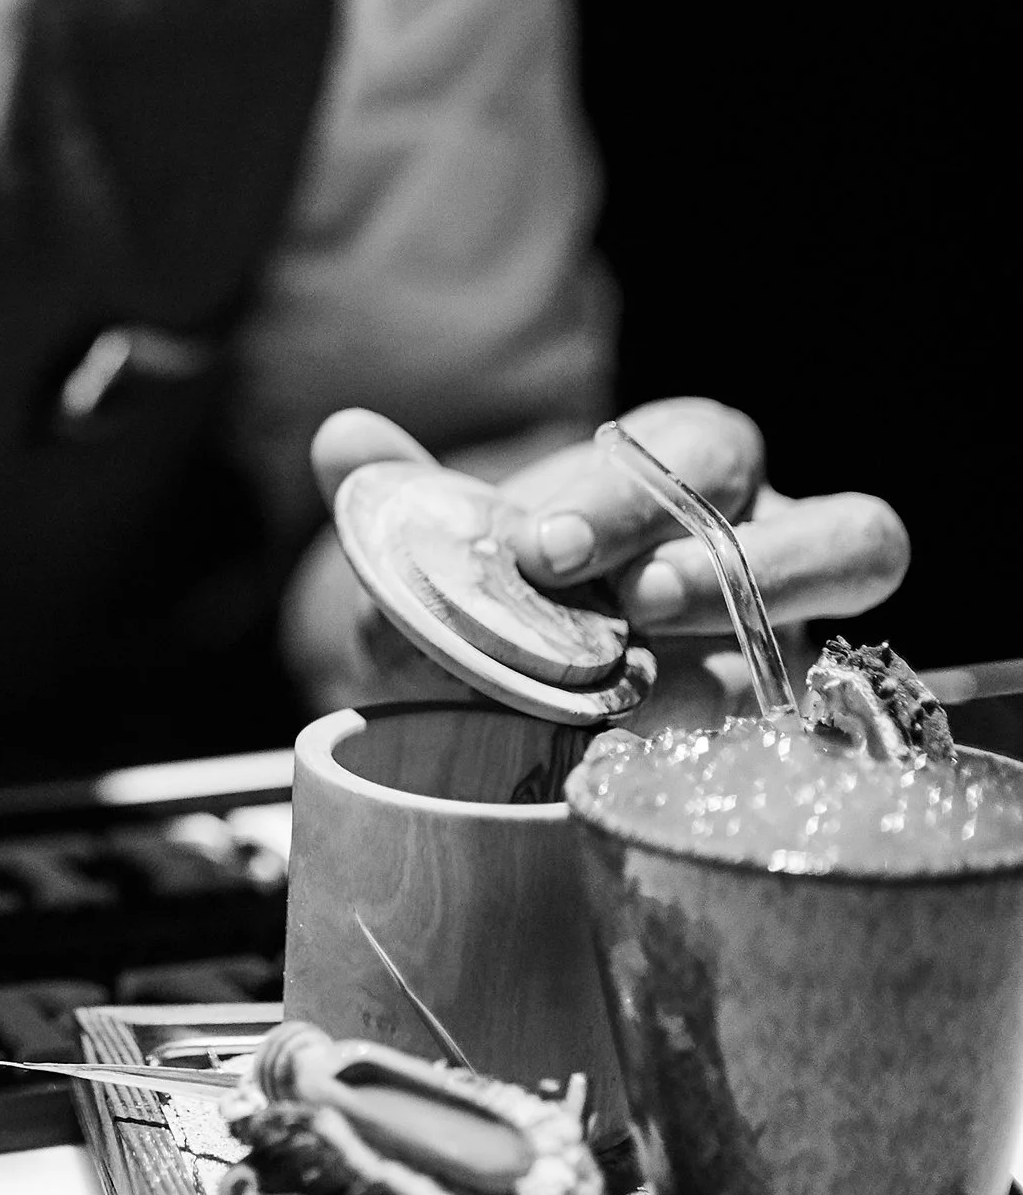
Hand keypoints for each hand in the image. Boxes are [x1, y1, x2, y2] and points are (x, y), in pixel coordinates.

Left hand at [299, 398, 909, 709]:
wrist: (529, 709)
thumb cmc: (518, 601)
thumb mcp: (456, 555)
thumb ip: (403, 497)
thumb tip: (342, 437)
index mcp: (688, 469)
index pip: (697, 449)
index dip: (628, 492)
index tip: (536, 545)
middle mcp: (770, 540)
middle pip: (817, 510)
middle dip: (717, 556)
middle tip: (620, 606)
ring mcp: (800, 632)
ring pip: (851, 586)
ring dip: (760, 619)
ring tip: (653, 669)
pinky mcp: (796, 719)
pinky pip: (806, 718)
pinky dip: (728, 731)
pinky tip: (638, 757)